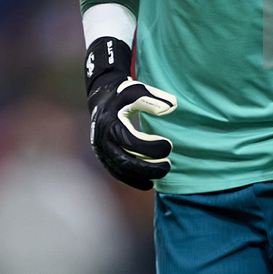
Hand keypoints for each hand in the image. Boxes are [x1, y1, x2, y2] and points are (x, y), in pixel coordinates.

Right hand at [85, 37, 176, 189]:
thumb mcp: (137, 90)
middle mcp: (103, 140)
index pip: (131, 141)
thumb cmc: (123, 95)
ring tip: (162, 174)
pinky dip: (132, 180)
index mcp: (110, 123)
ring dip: (142, 176)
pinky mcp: (103, 157)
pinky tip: (149, 183)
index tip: (169, 145)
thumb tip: (171, 108)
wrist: (101, 99)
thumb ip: (154, 99)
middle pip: (125, 161)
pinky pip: (117, 173)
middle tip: (168, 166)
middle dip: (148, 167)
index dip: (150, 147)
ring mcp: (101, 151)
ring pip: (121, 170)